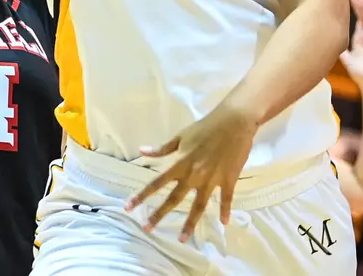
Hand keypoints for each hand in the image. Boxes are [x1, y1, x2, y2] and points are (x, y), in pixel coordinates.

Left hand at [127, 101, 258, 239]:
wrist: (234, 122)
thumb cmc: (206, 127)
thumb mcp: (181, 136)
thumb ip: (163, 148)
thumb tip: (142, 151)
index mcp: (181, 163)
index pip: (157, 182)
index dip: (141, 195)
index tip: (129, 207)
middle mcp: (194, 175)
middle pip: (174, 199)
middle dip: (159, 214)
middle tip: (147, 228)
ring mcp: (211, 180)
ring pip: (199, 206)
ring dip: (190, 223)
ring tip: (182, 239)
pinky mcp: (228, 180)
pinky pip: (226, 199)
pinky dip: (225, 210)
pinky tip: (224, 222)